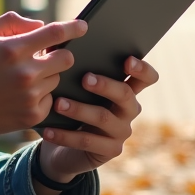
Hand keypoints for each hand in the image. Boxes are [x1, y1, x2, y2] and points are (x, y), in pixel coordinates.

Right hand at [0, 13, 86, 150]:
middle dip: (59, 54)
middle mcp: (25, 73)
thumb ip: (10, 22)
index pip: (55, 34)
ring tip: (22, 79)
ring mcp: (30, 96)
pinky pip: (52, 99)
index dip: (73, 27)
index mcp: (13, 49)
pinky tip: (22, 95)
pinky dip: (42, 95)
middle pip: (66, 58)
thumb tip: (39, 24)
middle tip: (44, 56)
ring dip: (47, 75)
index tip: (84, 26)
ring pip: (57, 78)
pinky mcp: (33, 115)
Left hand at [37, 56, 159, 183]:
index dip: (142, 69)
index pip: (146, 78)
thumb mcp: (72, 87)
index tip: (127, 60)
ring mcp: (121, 131)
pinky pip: (87, 141)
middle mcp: (128, 110)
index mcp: (125, 89)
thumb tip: (57, 43)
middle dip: (105, 85)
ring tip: (58, 103)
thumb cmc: (70, 106)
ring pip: (103, 118)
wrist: (62, 147)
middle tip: (84, 78)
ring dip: (79, 109)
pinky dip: (65, 135)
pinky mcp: (110, 151)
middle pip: (125, 95)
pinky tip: (48, 131)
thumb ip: (71, 67)